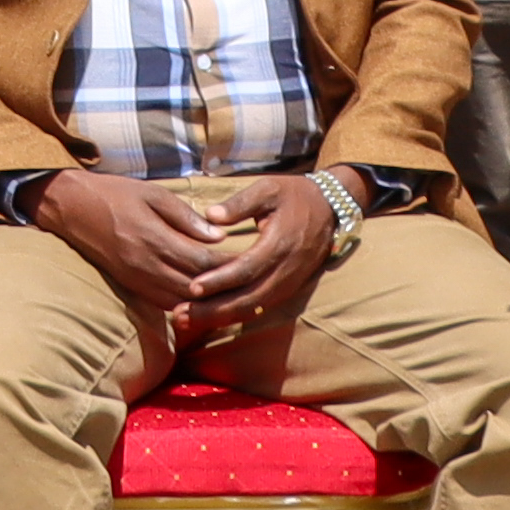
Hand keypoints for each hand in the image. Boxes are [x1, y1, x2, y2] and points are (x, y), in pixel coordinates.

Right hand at [29, 166, 235, 324]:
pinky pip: (164, 302)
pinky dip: (185, 301)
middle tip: (247, 278)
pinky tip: (200, 293)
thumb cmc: (115, 194)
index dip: (228, 263)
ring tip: (228, 289)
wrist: (72, 209)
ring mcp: (137, 280)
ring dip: (205, 298)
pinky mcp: (130, 286)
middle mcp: (146, 265)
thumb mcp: (153, 194)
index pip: (202, 260)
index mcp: (154, 238)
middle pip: (196, 285)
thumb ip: (185, 216)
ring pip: (182, 300)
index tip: (250, 258)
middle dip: (223, 284)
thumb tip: (217, 234)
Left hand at [173, 176, 337, 342]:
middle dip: (214, 308)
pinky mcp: (287, 288)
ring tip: (187, 320)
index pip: (247, 268)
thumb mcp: (268, 188)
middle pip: (248, 297)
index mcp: (280, 243)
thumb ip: (240, 203)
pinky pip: (260, 307)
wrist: (329, 209)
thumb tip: (210, 215)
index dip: (220, 280)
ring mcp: (289, 282)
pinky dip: (235, 315)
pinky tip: (210, 319)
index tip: (193, 288)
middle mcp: (286, 269)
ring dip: (220, 317)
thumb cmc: (293, 195)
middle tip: (180, 314)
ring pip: (253, 307)